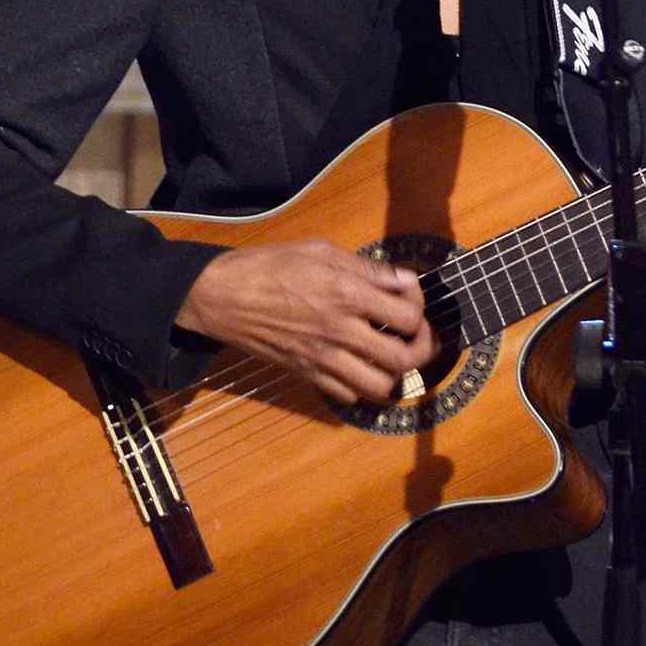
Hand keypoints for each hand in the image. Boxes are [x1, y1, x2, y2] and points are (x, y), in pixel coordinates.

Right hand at [174, 241, 436, 403]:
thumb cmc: (269, 266)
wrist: (223, 296)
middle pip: (403, 358)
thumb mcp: (320, 250)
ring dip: (395, 374)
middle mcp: (340, 330)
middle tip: (418, 336)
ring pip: (380, 386)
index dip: (420, 305)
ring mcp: (323, 357)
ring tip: (394, 356)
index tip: (411, 296)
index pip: (408, 315)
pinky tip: (360, 365)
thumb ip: (366, 268)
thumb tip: (402, 279)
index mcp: (347, 293)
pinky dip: (362, 385)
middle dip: (422, 348)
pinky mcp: (307, 374)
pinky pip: (349, 395)